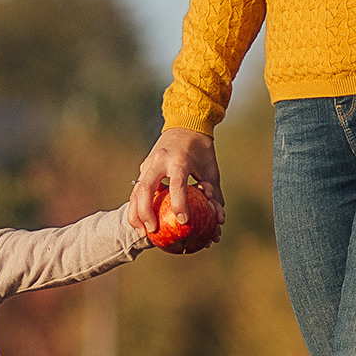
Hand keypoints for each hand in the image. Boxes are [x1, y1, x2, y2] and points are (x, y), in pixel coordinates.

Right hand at [128, 125, 223, 243]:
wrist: (185, 123)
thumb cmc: (202, 150)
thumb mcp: (211, 171)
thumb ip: (214, 195)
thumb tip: (219, 222)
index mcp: (179, 159)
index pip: (177, 183)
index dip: (179, 203)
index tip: (183, 220)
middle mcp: (160, 160)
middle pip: (145, 188)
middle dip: (146, 211)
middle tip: (153, 230)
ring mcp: (149, 163)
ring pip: (136, 190)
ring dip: (136, 212)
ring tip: (142, 232)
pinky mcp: (144, 167)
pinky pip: (137, 189)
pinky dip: (136, 206)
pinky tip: (140, 223)